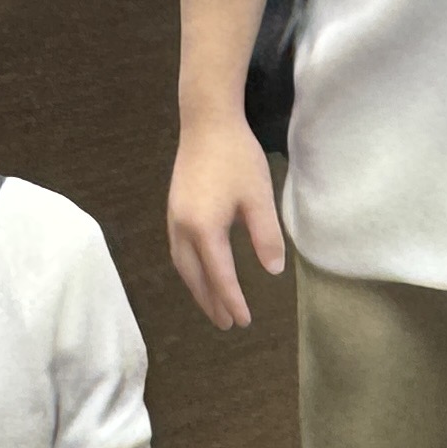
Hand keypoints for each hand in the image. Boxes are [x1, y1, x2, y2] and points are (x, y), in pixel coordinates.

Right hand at [167, 112, 285, 331]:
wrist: (206, 122)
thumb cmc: (236, 157)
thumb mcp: (258, 197)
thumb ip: (265, 236)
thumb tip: (272, 271)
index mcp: (204, 229)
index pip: (220, 276)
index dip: (232, 300)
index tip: (244, 321)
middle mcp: (183, 228)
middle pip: (195, 276)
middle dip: (210, 302)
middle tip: (226, 324)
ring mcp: (174, 218)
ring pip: (183, 265)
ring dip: (197, 288)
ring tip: (212, 305)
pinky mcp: (174, 208)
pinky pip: (178, 251)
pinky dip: (190, 270)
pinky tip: (200, 270)